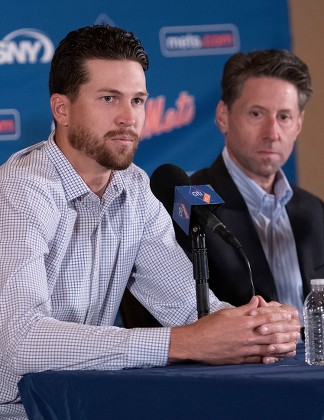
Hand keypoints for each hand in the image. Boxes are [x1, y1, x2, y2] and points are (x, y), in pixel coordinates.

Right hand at [168, 296, 299, 364]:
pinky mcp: (241, 359)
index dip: (279, 315)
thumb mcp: (226, 312)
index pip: (266, 317)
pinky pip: (259, 359)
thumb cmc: (207, 327)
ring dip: (282, 344)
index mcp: (243, 322)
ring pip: (268, 347)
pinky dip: (269, 357)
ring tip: (291, 343)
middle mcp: (246, 336)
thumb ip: (243, 308)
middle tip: (294, 328)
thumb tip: (255, 302)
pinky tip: (276, 356)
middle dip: (285, 330)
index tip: (287, 314)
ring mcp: (245, 349)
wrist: (196, 343)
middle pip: (272, 332)